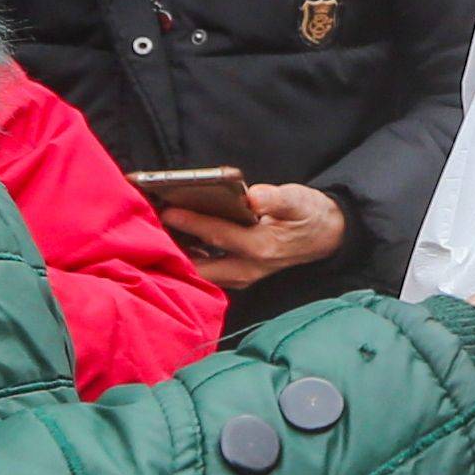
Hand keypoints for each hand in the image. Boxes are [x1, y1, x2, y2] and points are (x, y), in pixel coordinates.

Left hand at [167, 182, 350, 289]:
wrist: (324, 237)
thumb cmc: (308, 214)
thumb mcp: (299, 200)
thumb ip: (276, 199)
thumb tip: (253, 196)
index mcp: (262, 248)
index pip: (219, 235)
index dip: (192, 222)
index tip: (167, 209)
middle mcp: (248, 269)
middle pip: (200, 265)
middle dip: (174, 250)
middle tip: (150, 229)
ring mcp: (241, 277)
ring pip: (200, 273)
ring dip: (179, 256)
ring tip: (156, 235)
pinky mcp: (237, 277)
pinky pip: (206, 272)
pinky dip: (189, 259)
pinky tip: (175, 242)